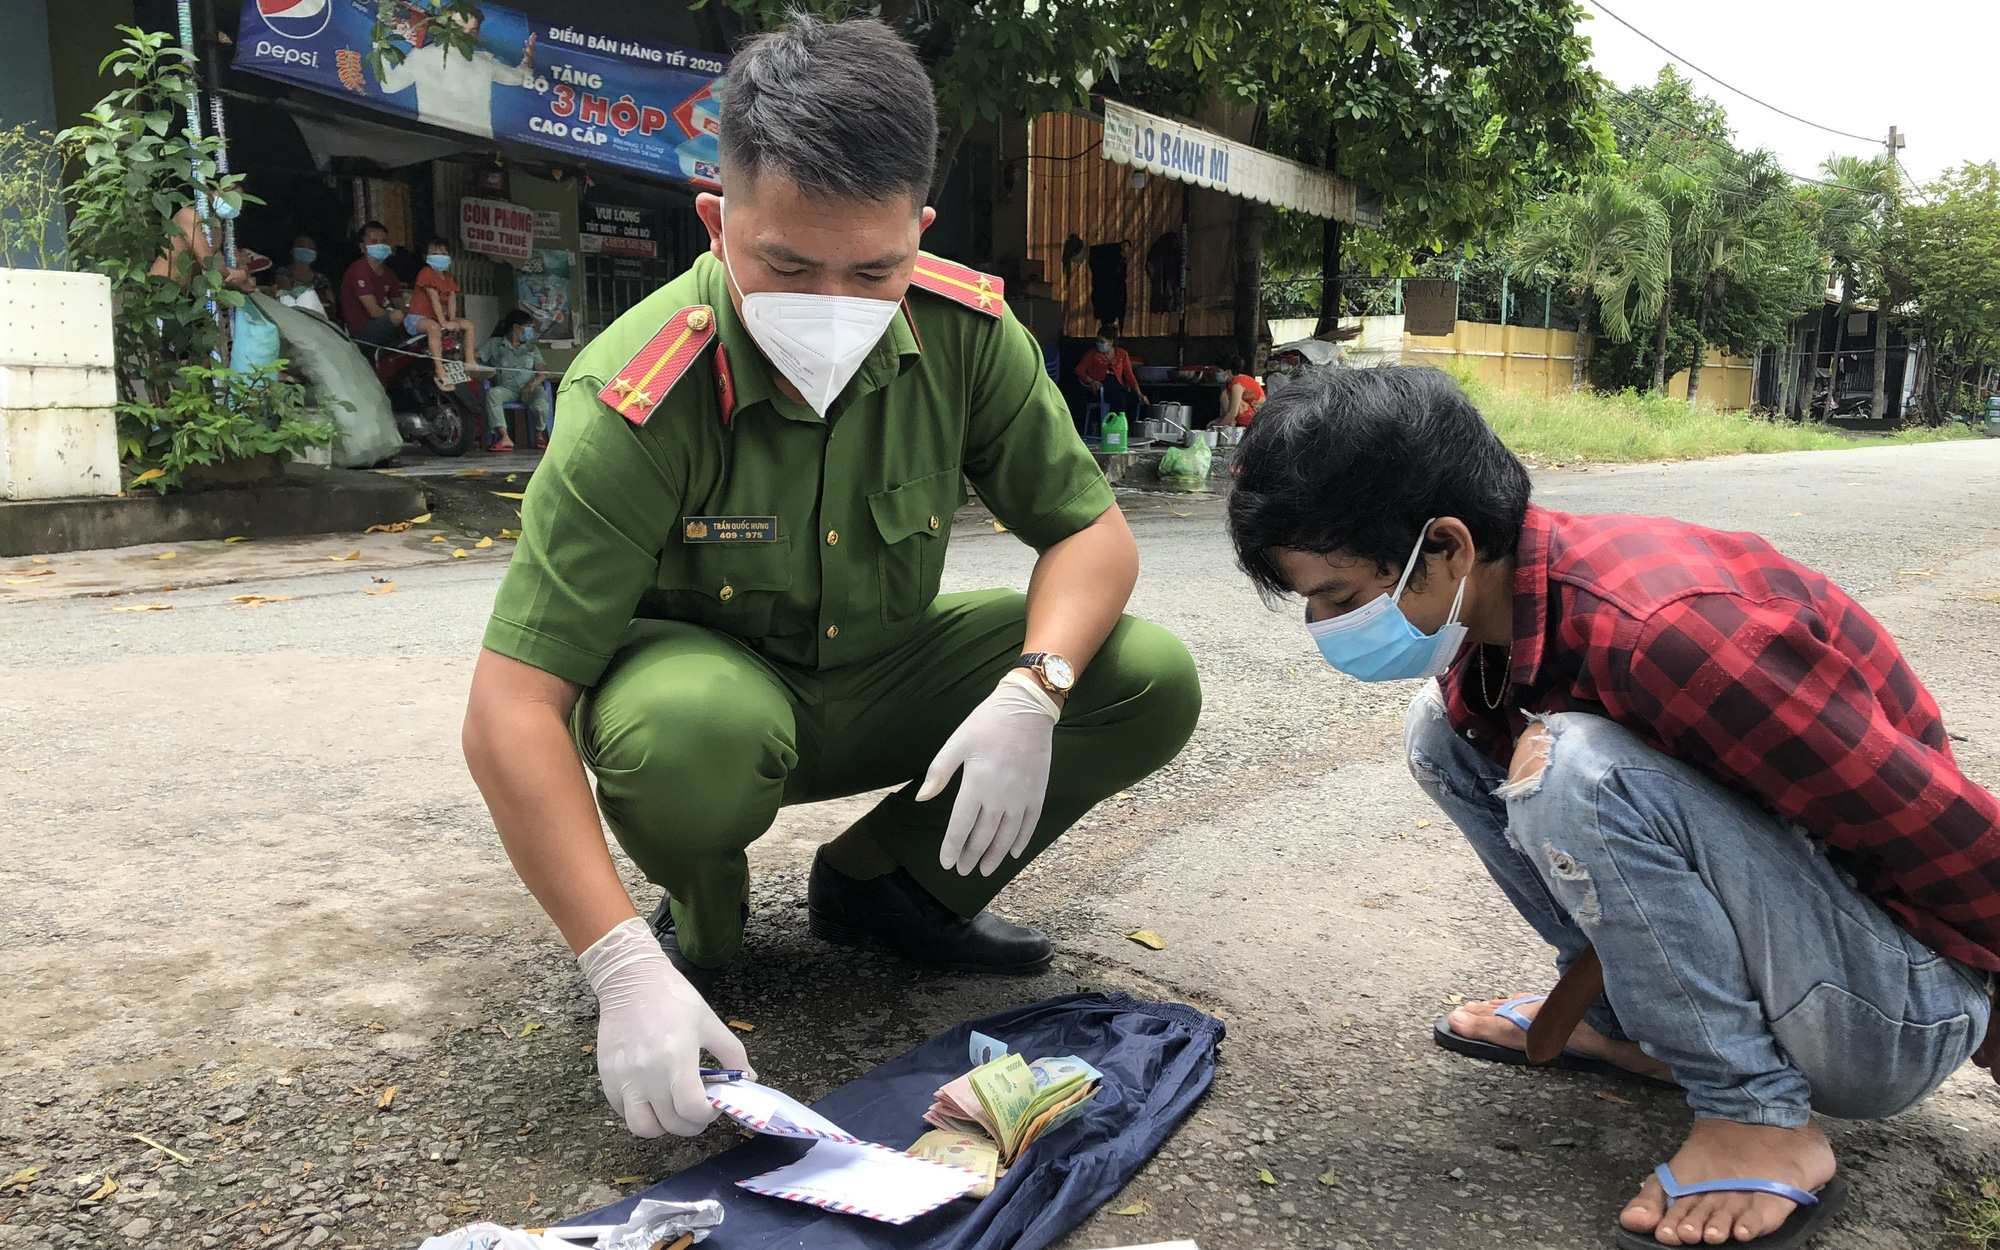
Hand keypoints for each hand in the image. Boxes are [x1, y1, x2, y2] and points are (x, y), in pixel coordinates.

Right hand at [577, 917, 752, 1137]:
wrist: (630, 979)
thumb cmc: (673, 998)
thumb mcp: (710, 1023)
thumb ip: (732, 1054)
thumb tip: (749, 1079)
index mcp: (676, 1057)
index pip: (692, 1109)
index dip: (707, 1115)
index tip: (712, 1106)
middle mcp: (647, 1073)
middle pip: (671, 1123)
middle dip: (691, 1123)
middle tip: (698, 1111)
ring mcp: (624, 1078)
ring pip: (643, 1128)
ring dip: (662, 1126)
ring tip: (672, 1110)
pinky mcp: (607, 1078)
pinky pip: (623, 1113)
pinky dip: (640, 1113)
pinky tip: (652, 1097)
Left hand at [916, 671, 1058, 875]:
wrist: (1027, 709)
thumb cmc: (987, 723)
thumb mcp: (957, 742)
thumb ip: (939, 772)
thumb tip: (922, 798)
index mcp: (976, 785)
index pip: (961, 827)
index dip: (952, 848)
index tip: (946, 864)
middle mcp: (999, 797)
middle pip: (983, 837)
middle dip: (971, 856)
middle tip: (963, 870)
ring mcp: (1021, 797)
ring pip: (1007, 837)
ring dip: (995, 856)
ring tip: (985, 870)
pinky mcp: (1038, 793)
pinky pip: (1030, 825)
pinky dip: (1022, 841)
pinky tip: (1014, 854)